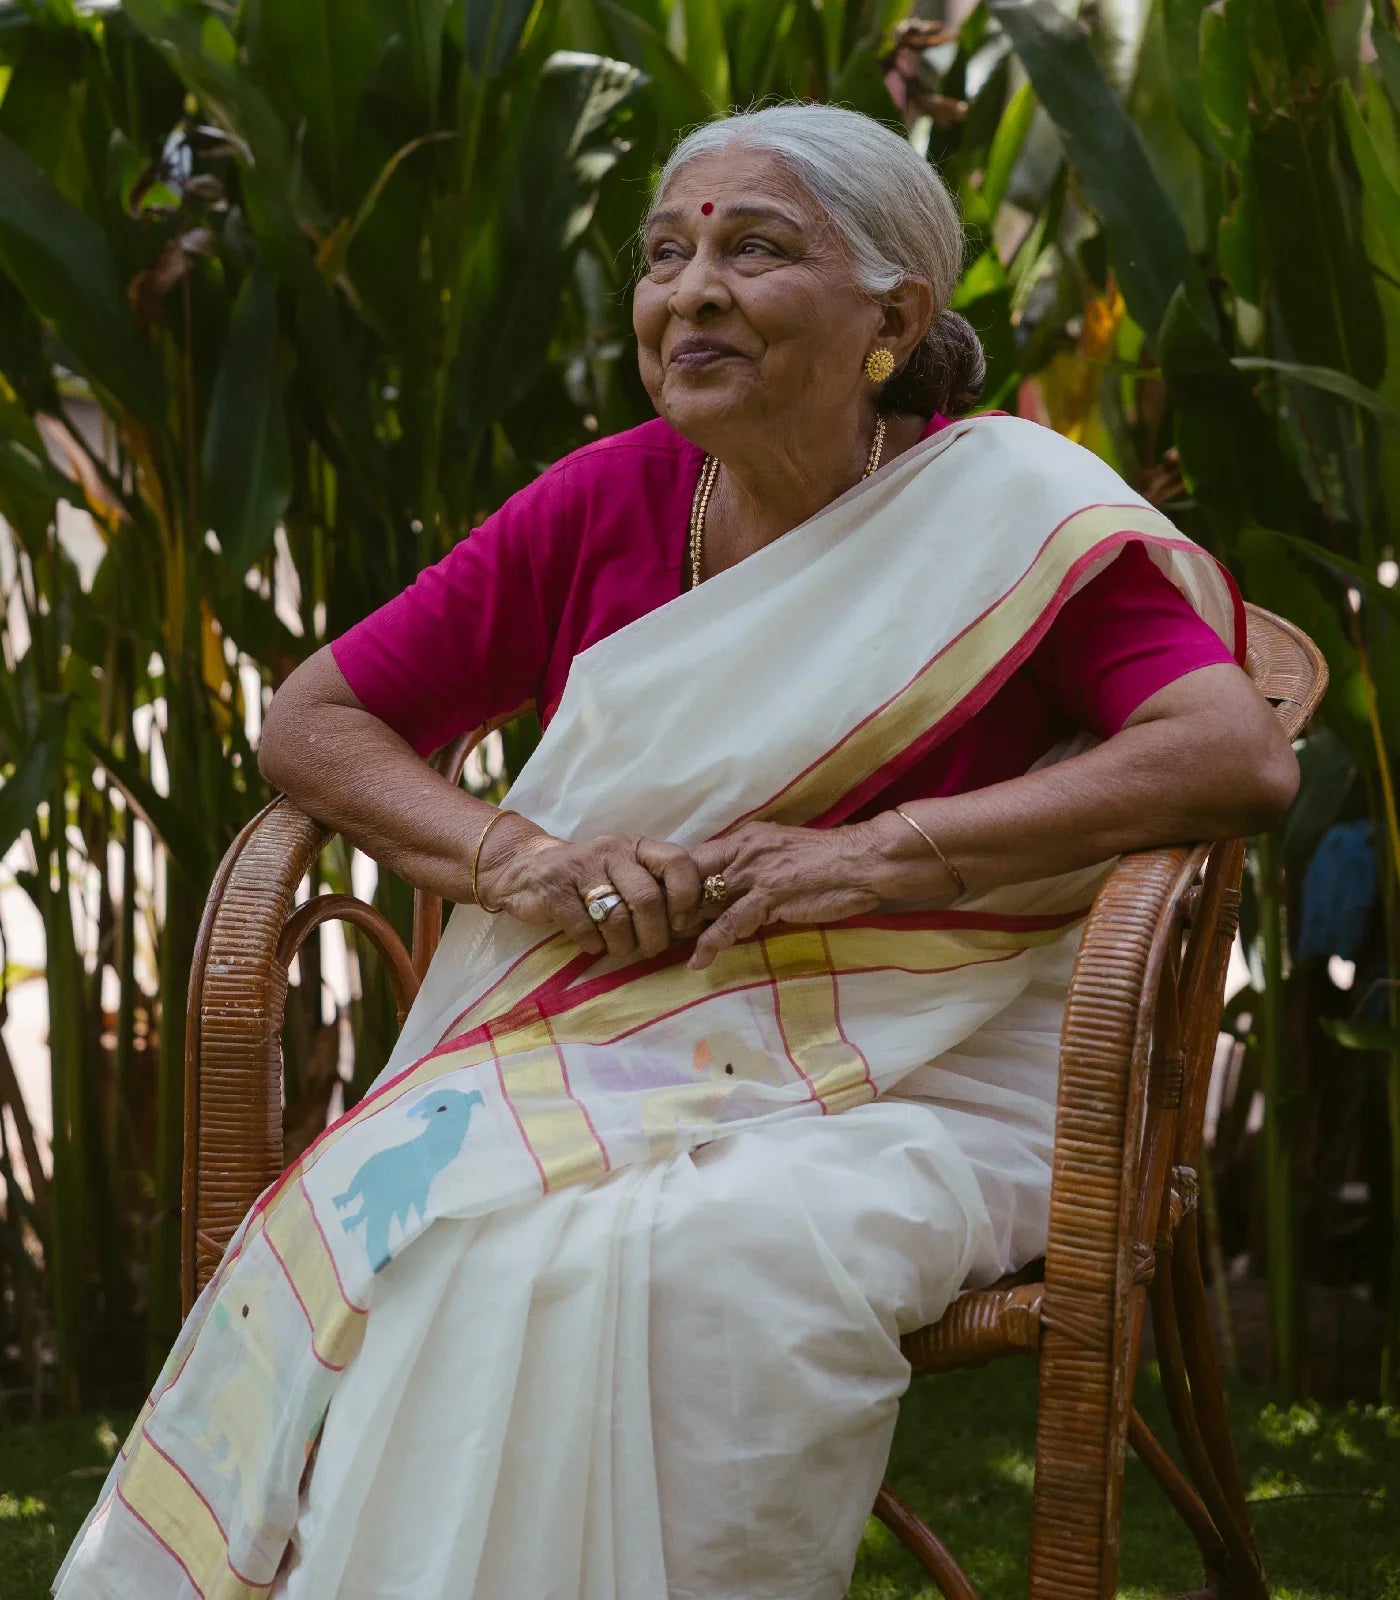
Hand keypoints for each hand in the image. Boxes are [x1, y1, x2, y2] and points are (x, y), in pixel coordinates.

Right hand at [476, 815, 703, 959]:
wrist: (526, 869)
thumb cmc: (591, 878)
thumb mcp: (627, 872)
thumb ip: (659, 890)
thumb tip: (698, 924)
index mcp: (637, 847)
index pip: (678, 863)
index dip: (687, 897)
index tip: (682, 923)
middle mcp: (612, 851)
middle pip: (648, 899)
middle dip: (654, 935)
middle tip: (651, 949)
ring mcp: (581, 868)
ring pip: (617, 919)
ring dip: (623, 945)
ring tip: (619, 947)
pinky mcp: (554, 890)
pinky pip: (584, 929)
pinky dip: (593, 945)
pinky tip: (592, 942)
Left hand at [687, 820, 887, 969]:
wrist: (861, 861)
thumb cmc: (826, 861)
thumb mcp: (780, 854)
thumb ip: (753, 867)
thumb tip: (731, 891)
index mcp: (744, 838)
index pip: (695, 858)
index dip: (679, 883)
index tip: (672, 906)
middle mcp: (743, 851)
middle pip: (693, 879)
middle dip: (677, 906)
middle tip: (668, 929)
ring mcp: (754, 873)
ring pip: (705, 901)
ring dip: (688, 927)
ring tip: (674, 946)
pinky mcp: (768, 896)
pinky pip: (729, 923)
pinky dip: (711, 944)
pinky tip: (699, 961)